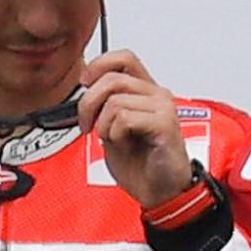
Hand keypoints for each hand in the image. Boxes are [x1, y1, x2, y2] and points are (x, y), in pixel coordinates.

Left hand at [77, 49, 190, 208]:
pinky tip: (124, 144)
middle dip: (89, 104)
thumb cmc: (141, 164)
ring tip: (113, 139)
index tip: (85, 84)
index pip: (123, 58)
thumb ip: (104, 105)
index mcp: (146, 92)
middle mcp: (157, 95)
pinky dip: (115, 134)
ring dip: (103, 125)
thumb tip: (86, 87)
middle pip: (112, 78)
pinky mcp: (165, 124)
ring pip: (115, 101)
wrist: (159, 192)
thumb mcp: (113, 128)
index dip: (98, 65)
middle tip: (87, 125)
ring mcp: (163, 108)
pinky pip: (125, 118)